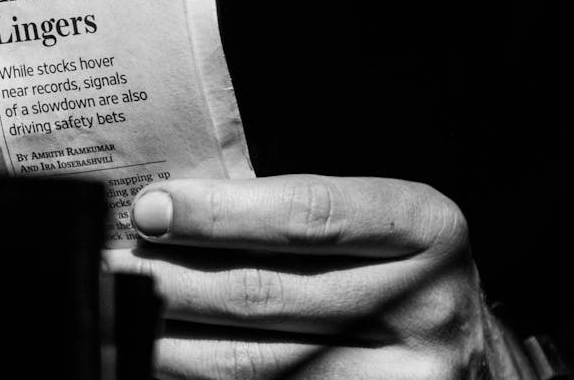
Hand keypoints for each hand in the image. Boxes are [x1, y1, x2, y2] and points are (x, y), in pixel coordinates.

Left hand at [104, 174, 501, 378]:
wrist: (468, 363)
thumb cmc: (396, 277)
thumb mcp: (373, 229)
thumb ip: (290, 217)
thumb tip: (163, 214)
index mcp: (426, 229)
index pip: (306, 216)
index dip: (218, 214)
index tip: (148, 210)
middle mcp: (427, 304)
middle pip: (267, 294)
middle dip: (170, 280)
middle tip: (106, 267)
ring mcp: (407, 378)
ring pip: (255, 363)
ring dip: (168, 341)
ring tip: (113, 317)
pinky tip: (157, 364)